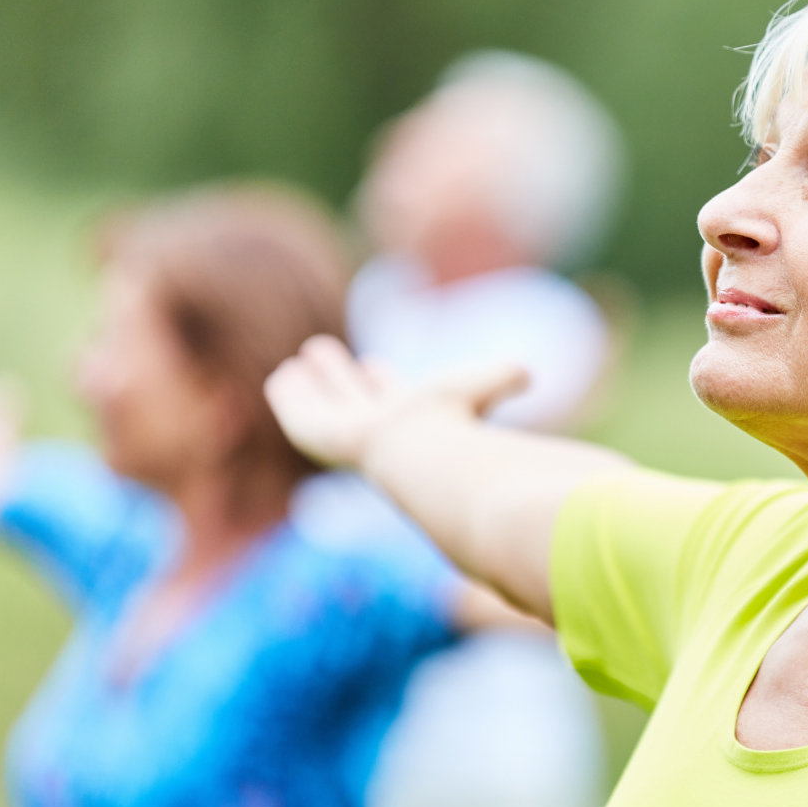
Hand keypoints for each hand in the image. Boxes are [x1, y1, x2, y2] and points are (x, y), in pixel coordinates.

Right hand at [264, 335, 527, 469]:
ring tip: (293, 365)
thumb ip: (503, 377)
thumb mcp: (484, 385)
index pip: (393, 398)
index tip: (375, 366)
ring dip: (313, 385)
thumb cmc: (456, 424)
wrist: (424, 454)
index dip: (383, 382)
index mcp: (413, 418)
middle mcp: (379, 427)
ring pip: (326, 406)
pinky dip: (289, 399)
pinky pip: (298, 417)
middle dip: (342, 378)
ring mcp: (348, 434)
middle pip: (355, 398)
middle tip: (322, 352)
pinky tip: (278, 380)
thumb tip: (528, 373)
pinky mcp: (320, 438)